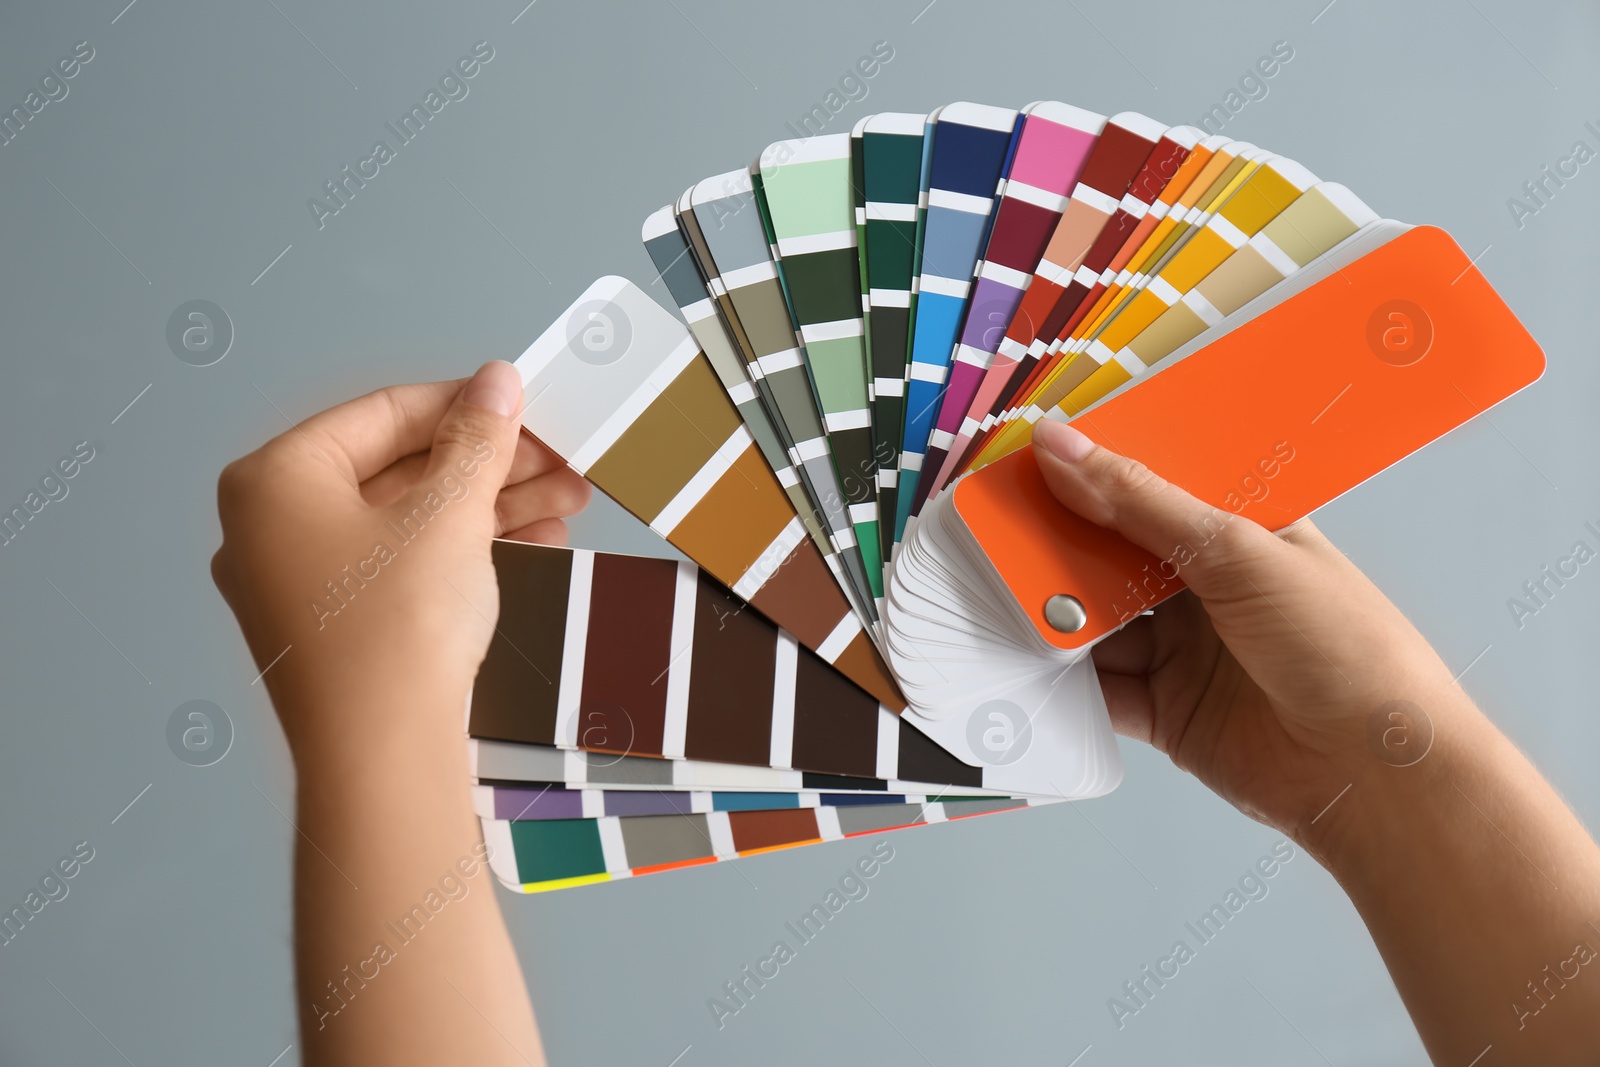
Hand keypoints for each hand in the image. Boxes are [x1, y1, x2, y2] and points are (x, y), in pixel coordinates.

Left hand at [211, 360, 589, 765]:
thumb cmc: (395, 636)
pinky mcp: (337, 629)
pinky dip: (465, 550)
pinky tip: (534, 541)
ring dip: (490, 505)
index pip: (383, 415)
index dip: (465, 404)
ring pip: (409, 520)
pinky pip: (404, 566)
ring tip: (567, 499)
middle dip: (489, 463)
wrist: (383, 761)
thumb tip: (495, 382)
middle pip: (399, 468)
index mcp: (275, 481)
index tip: (522, 401)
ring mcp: (301, 583)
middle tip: (557, 457)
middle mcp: (272, 528)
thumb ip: (476, 441)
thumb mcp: (450, 516)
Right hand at [1031, 419, 1468, 840]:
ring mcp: (1185, 650)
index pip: (1154, 484)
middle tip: (997, 527)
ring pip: (1098, 620)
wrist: (1375, 775)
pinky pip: (1098, 687)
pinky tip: (1030, 659)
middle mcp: (1209, 587)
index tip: (1030, 458)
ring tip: (1008, 595)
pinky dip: (1062, 678)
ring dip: (1056, 612)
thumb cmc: (1343, 647)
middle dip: (1059, 542)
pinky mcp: (1166, 711)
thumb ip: (1140, 504)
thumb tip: (1063, 447)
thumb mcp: (1236, 552)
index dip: (1095, 469)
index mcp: (1242, 529)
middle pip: (1114, 553)